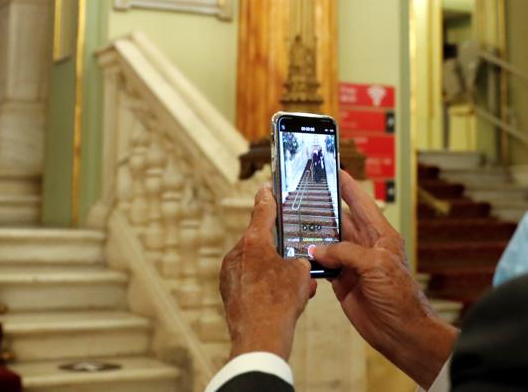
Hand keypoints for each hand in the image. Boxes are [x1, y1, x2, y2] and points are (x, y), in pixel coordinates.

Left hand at [220, 185, 317, 360]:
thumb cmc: (280, 303)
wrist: (259, 337)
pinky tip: (280, 299)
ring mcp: (229, 273)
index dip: (267, 198)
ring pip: (256, 264)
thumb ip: (297, 258)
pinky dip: (263, 285)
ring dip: (273, 271)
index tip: (265, 188)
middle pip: (260, 242)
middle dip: (278, 249)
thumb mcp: (300, 273)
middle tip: (294, 257)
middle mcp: (237, 254)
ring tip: (293, 286)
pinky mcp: (228, 291)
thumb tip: (296, 261)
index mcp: (254, 242)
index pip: (262, 212)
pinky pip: (249, 281)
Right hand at [311, 172, 457, 387]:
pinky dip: (310, 260)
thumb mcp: (376, 265)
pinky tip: (298, 253)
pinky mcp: (342, 282)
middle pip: (340, 220)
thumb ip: (346, 252)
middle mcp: (365, 246)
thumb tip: (318, 249)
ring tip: (293, 221)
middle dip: (323, 208)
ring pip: (328, 242)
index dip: (348, 185)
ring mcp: (352, 264)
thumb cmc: (400, 296)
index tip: (333, 169)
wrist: (401, 331)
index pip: (361, 203)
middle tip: (302, 194)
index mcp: (380, 235)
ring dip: (313, 234)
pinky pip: (323, 265)